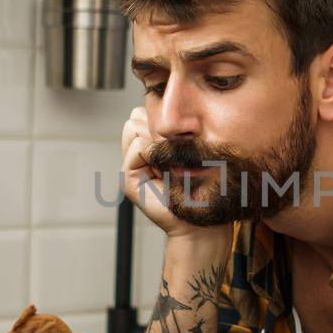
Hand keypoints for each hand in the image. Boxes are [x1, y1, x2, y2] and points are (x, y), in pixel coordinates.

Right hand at [121, 106, 200, 239]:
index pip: (143, 113)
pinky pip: (137, 148)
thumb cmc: (203, 188)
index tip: (181, 144)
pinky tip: (165, 172)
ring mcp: (131, 167)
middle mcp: (137, 155)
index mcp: (151, 147)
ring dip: (156, 140)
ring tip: (171, 163)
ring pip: (133, 128)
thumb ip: (174, 132)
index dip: (161, 121)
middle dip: (157, 128)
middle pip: (135, 117)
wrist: (200, 223)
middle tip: (176, 154)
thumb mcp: (191, 151)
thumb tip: (164, 109)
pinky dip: (153, 153)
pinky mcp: (129, 180)